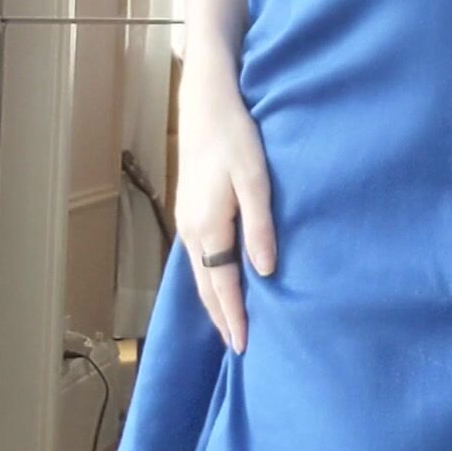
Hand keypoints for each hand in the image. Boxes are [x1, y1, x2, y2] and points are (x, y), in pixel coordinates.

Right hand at [174, 68, 277, 356]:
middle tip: (237, 347)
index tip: (243, 346)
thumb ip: (260, 226)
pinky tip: (219, 281)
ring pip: (199, 272)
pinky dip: (208, 278)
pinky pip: (198, 256)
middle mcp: (191, 229)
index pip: (221, 285)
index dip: (233, 316)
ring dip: (213, 300)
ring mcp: (186, 219)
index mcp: (208, 226)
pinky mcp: (189, 209)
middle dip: (220, 317)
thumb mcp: (255, 179)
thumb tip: (265, 272)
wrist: (205, 103)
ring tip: (229, 323)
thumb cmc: (236, 137)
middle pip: (205, 285)